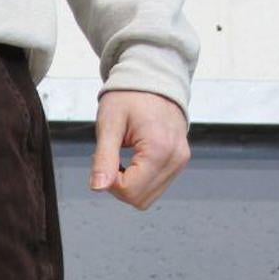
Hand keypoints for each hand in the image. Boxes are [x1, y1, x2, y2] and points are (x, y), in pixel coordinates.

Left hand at [90, 90, 191, 209]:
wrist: (152, 79)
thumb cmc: (130, 96)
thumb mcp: (110, 125)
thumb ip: (104, 159)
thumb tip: (98, 187)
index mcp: (160, 149)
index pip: (130, 191)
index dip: (110, 182)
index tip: (105, 160)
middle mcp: (175, 158)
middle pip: (139, 199)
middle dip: (118, 186)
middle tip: (112, 158)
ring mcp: (180, 161)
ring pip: (147, 198)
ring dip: (128, 185)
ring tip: (123, 157)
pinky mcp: (178, 162)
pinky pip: (154, 187)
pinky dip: (139, 181)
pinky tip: (133, 161)